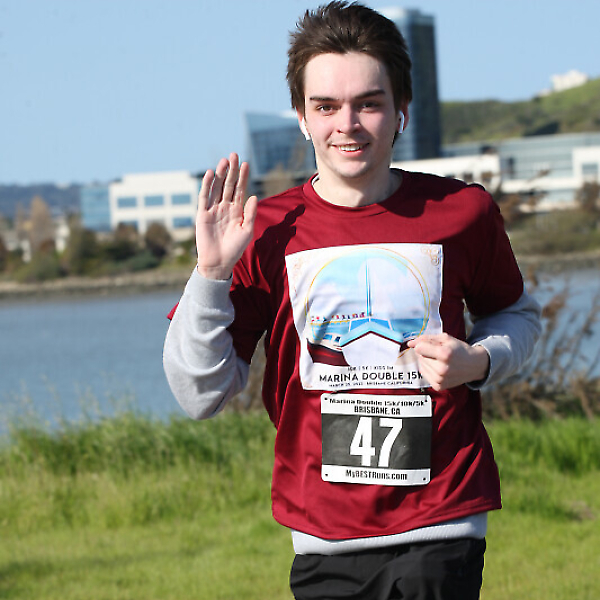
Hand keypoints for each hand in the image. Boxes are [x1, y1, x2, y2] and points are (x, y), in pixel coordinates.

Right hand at [196, 153, 257, 279]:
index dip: (243, 177)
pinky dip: (207, 185)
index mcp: (237, 211)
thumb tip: (254, 196)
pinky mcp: (202, 214)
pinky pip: (204, 197)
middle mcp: (225, 207)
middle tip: (234, 154)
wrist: (219, 262)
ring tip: (225, 160)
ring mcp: (213, 210)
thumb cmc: (235, 248)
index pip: (240, 190)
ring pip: (217, 188)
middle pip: (229, 185)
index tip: (247, 164)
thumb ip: (250, 213)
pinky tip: (211, 174)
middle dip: (232, 170)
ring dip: (221, 174)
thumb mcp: (247, 230)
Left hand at [407, 333, 489, 390]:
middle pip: (420, 357)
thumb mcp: (445, 338)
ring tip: (440, 360)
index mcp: (445, 354)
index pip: (419, 348)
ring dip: (427, 361)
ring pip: (421, 365)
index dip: (422, 344)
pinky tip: (439, 368)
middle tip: (440, 353)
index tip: (429, 344)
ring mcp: (440, 379)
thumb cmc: (459, 349)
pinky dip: (429, 370)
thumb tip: (410, 343)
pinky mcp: (439, 386)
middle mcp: (442, 369)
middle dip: (426, 353)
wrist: (473, 365)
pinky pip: (424, 374)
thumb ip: (426, 338)